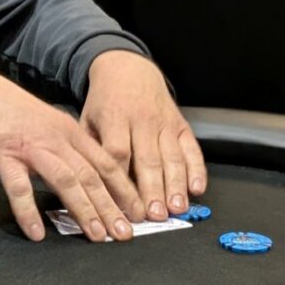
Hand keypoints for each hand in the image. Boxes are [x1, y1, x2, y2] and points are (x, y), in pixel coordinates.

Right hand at [0, 61, 144, 242]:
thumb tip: (92, 179)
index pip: (105, 163)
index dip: (124, 189)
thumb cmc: (12, 113)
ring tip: (96, 235)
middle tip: (124, 233)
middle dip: (111, 206)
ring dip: (83, 209)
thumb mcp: (49, 126)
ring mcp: (30, 146)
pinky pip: (18, 185)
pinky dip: (28, 210)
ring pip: (65, 179)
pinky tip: (36, 231)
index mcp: (69, 132)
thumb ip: (69, 148)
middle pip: (90, 175)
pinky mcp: (4, 154)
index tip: (138, 212)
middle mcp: (55, 139)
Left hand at [81, 50, 206, 220]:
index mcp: (115, 118)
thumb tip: (87, 183)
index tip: (120, 203)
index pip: (117, 152)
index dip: (120, 180)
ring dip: (175, 185)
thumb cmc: (105, 101)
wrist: (127, 69)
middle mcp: (141, 120)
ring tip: (176, 209)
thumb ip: (89, 147)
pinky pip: (192, 149)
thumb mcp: (88, 117)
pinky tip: (197, 189)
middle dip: (152, 190)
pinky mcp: (181, 124)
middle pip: (148, 160)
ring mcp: (164, 122)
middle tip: (154, 216)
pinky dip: (197, 170)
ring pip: (172, 157)